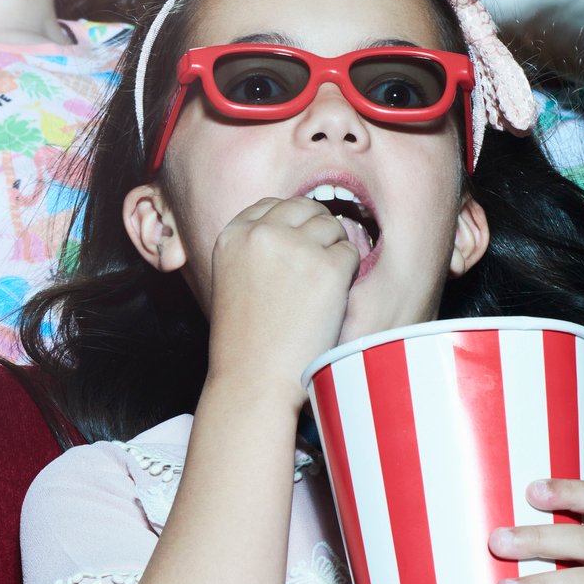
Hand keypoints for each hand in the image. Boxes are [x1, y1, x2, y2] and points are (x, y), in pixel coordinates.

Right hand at [203, 197, 358, 405]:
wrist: (254, 378)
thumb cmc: (244, 339)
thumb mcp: (232, 280)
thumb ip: (254, 249)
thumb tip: (295, 228)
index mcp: (232, 236)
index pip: (271, 205)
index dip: (290, 224)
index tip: (296, 248)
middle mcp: (261, 233)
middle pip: (304, 208)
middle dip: (316, 230)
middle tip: (317, 265)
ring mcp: (295, 248)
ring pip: (331, 226)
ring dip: (333, 251)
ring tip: (320, 288)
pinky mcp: (327, 267)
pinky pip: (351, 252)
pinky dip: (347, 273)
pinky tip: (330, 300)